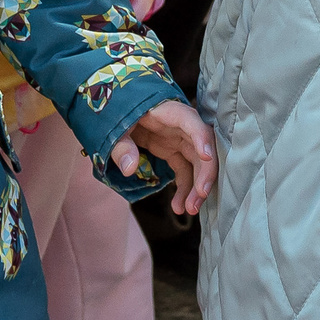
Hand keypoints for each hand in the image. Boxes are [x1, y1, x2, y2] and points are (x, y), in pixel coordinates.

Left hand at [112, 99, 217, 213]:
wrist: (113, 112)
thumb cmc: (116, 112)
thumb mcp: (113, 126)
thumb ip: (121, 145)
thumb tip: (129, 168)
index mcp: (166, 111)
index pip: (190, 121)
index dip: (201, 137)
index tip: (206, 157)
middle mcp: (178, 125)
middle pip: (201, 145)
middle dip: (204, 172)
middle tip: (200, 196)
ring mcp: (177, 139)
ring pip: (197, 162)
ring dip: (197, 186)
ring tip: (190, 209)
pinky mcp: (172, 151)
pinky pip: (184, 170)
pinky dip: (184, 188)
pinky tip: (179, 206)